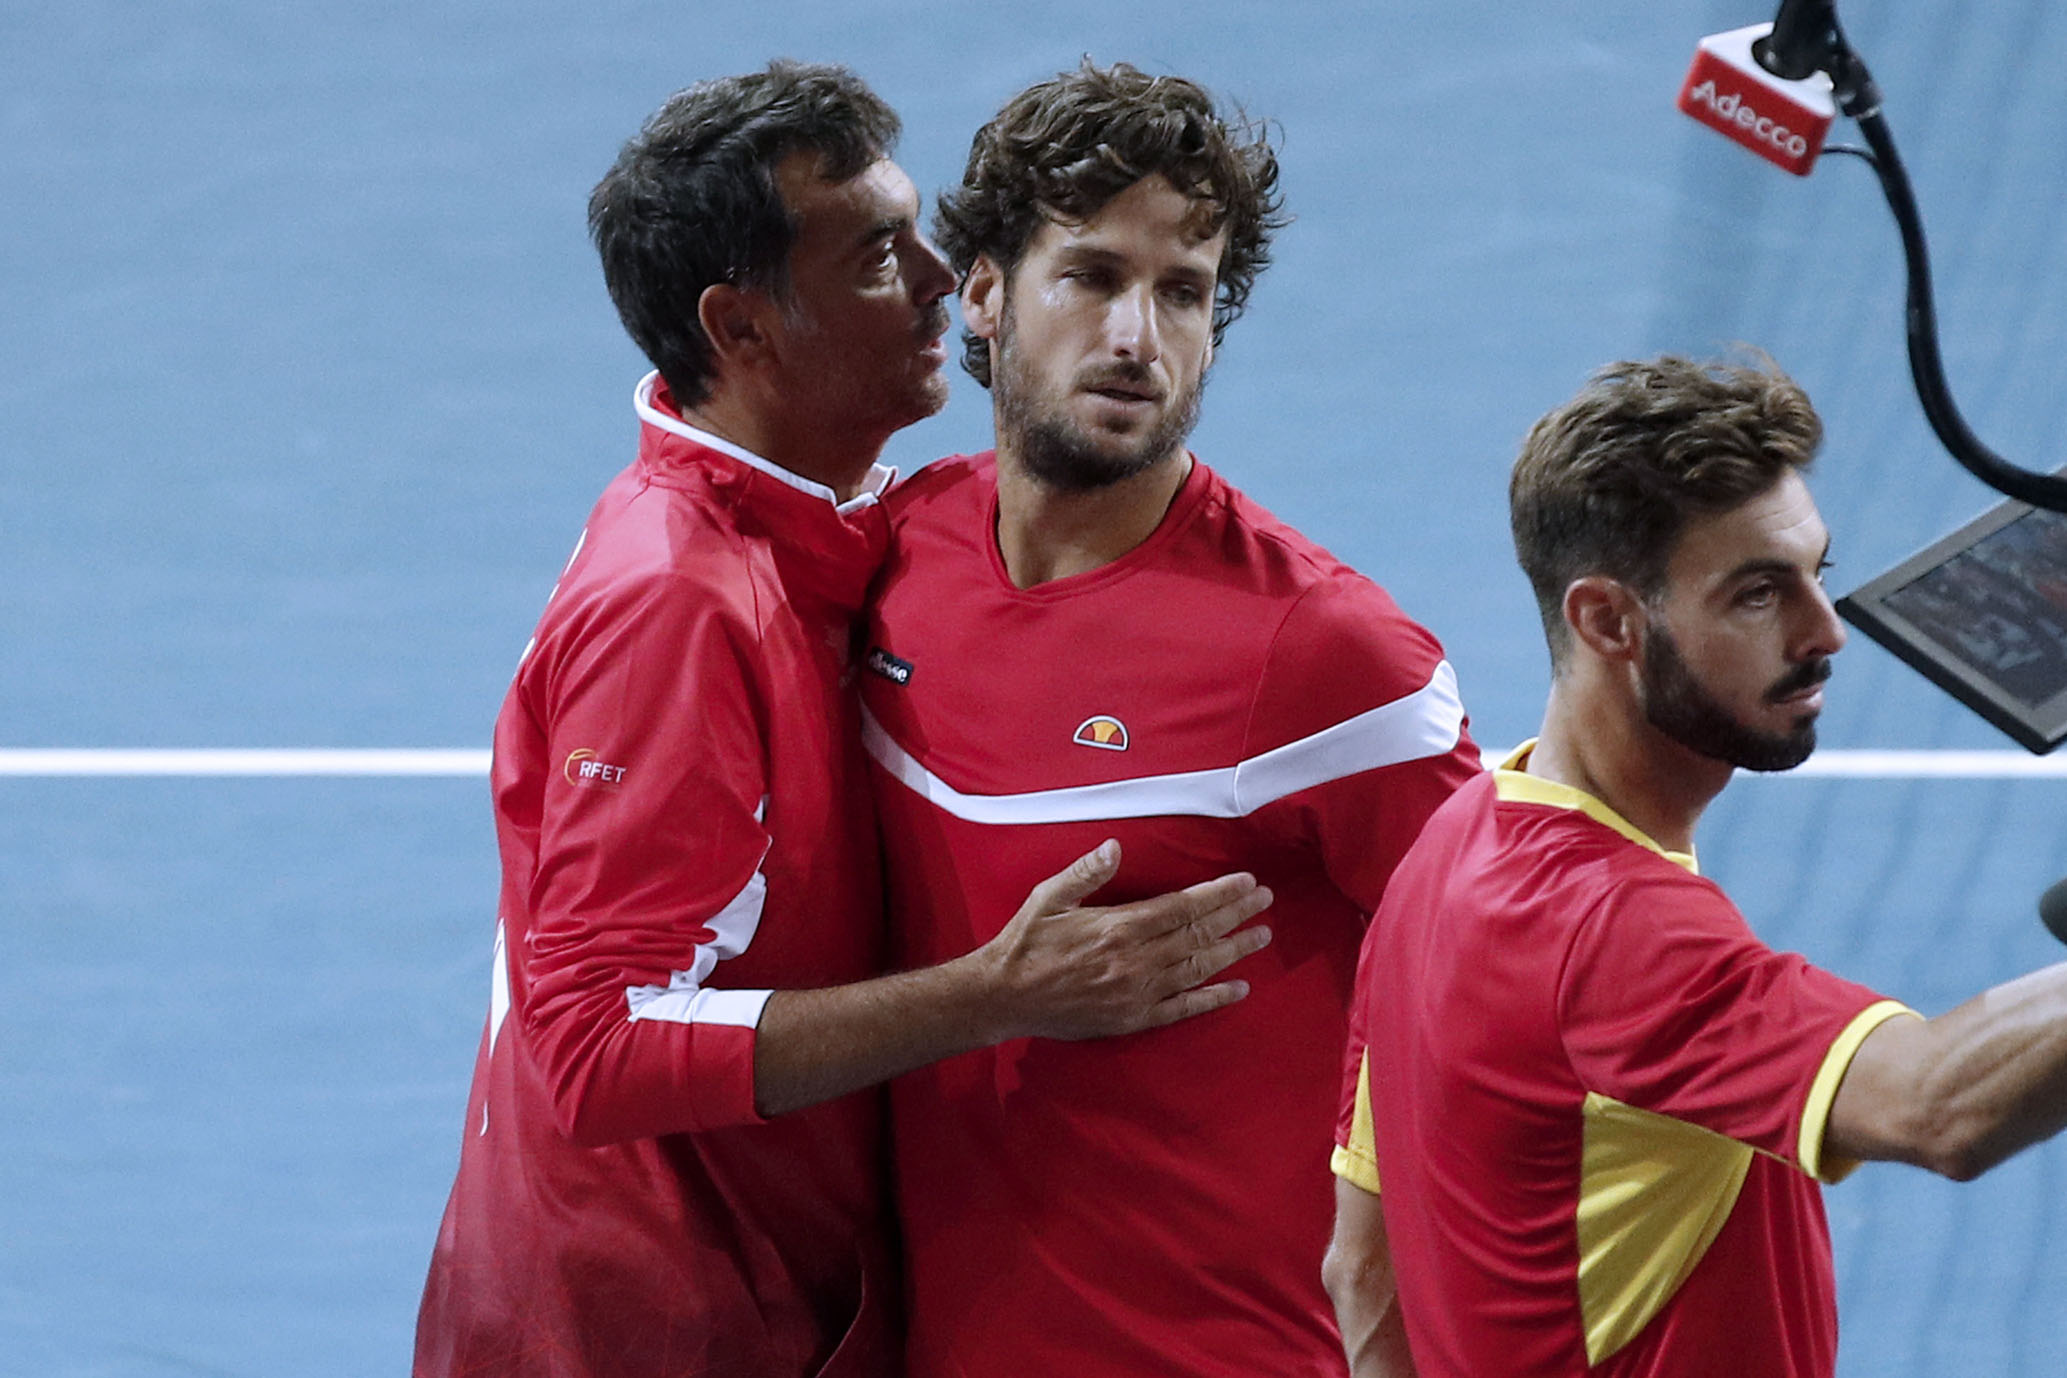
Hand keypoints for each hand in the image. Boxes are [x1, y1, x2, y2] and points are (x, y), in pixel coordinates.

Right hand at [975, 839, 1273, 1041]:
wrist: (1003, 996)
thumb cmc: (1025, 942)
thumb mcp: (1049, 897)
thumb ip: (1086, 872)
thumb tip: (1116, 846)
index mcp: (1118, 927)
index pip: (1182, 907)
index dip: (1218, 894)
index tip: (1246, 882)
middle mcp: (1135, 961)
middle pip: (1198, 935)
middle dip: (1236, 916)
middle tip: (1266, 902)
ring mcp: (1137, 993)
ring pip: (1197, 970)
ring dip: (1234, 952)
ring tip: (1262, 936)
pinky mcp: (1132, 1018)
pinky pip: (1181, 1009)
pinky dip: (1212, 1000)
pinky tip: (1238, 989)